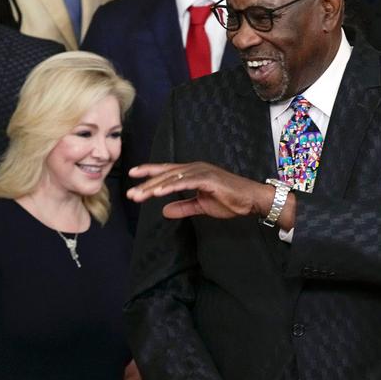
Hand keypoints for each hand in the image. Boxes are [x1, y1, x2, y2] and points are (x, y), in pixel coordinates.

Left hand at [127, 163, 273, 220]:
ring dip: (154, 187)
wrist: (250, 200)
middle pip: (165, 174)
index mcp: (193, 173)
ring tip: (139, 195)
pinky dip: (170, 187)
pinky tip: (158, 193)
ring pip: (171, 177)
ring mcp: (200, 172)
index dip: (149, 171)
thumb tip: (164, 210)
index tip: (132, 174)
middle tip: (130, 193)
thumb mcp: (201, 206)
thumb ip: (183, 207)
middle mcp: (194, 168)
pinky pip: (184, 182)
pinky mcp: (207, 178)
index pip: (167, 170)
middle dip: (146, 184)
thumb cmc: (229, 200)